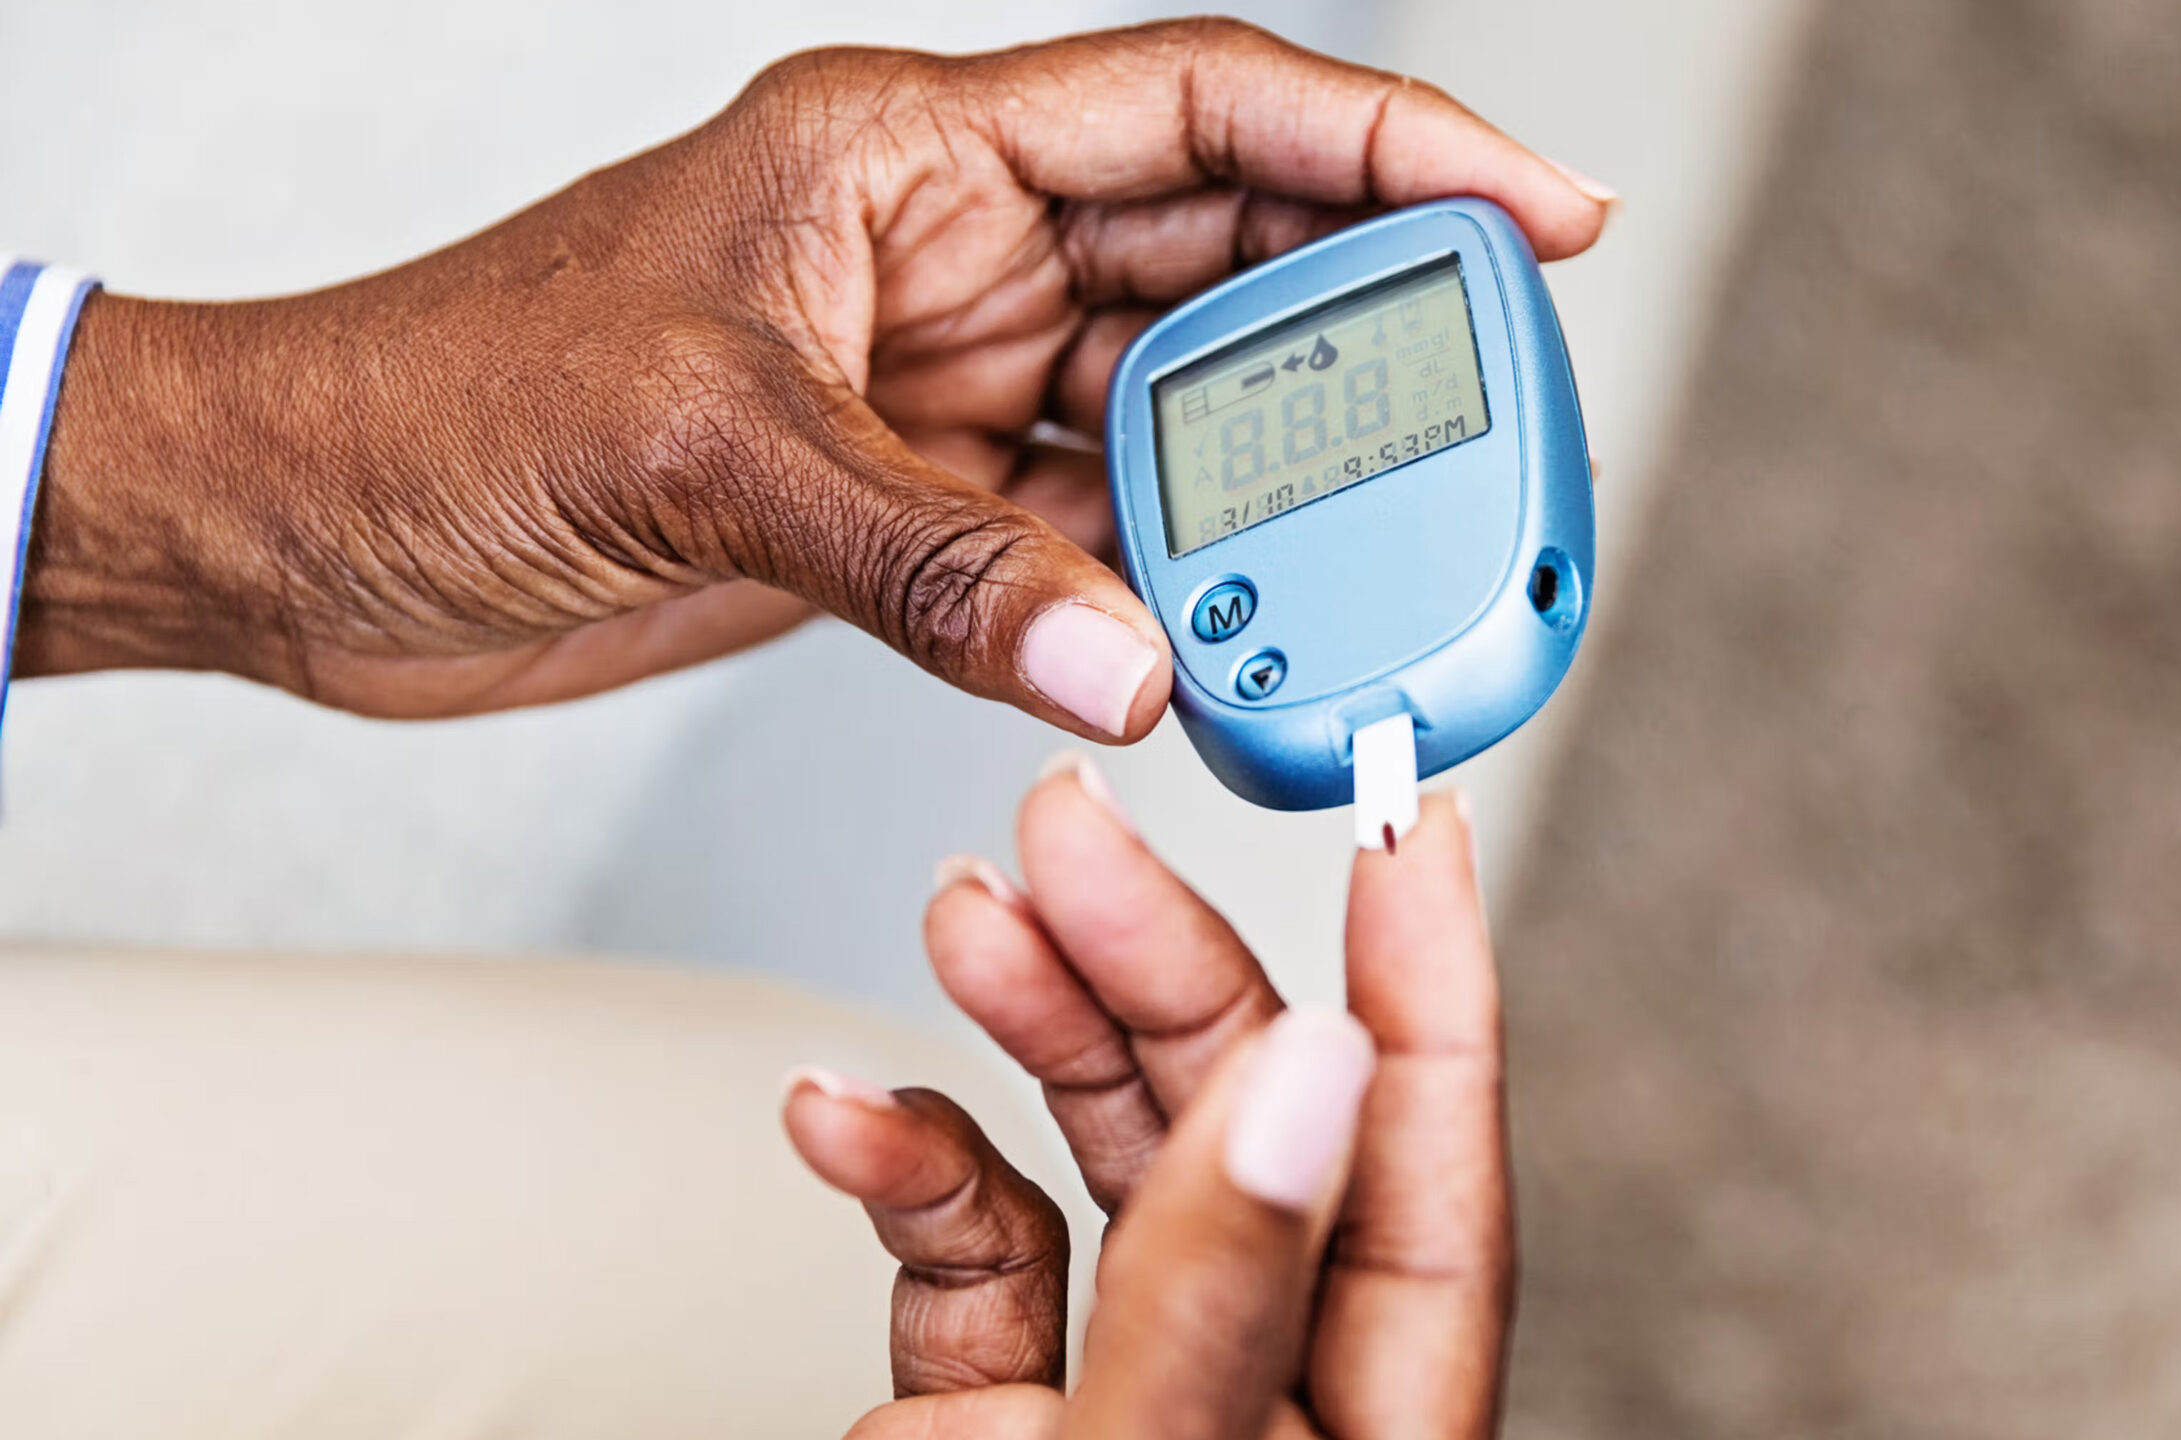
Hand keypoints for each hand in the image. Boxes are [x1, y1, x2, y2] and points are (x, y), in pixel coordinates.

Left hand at [29, 20, 1610, 730]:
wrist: (310, 532)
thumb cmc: (444, 401)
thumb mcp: (701, 449)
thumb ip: (930, 556)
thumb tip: (1129, 656)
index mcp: (910, 153)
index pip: (1205, 108)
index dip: (1390, 137)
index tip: (1538, 206)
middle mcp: (946, 252)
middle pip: (1224, 264)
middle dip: (1369, 332)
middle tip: (1495, 415)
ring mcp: (937, 384)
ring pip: (1168, 417)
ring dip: (1271, 489)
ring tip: (1384, 555)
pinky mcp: (909, 505)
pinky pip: (1087, 539)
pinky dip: (1163, 592)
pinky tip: (1228, 638)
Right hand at [782, 764, 1506, 1436]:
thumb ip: (1215, 1291)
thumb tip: (1306, 1078)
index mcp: (1374, 1422)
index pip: (1426, 1163)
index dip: (1423, 977)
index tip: (1406, 818)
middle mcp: (1262, 1385)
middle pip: (1247, 1119)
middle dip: (1155, 957)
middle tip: (1076, 830)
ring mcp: (1134, 1386)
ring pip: (1112, 1154)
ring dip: (1035, 1019)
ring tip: (973, 910)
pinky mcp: (1000, 1407)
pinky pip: (977, 1247)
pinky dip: (913, 1161)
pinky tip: (850, 1110)